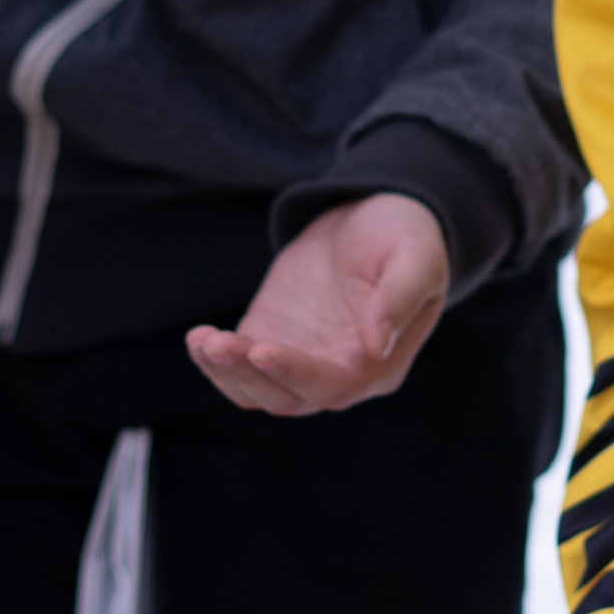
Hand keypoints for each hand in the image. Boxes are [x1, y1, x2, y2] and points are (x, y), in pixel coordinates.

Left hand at [185, 192, 448, 414]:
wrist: (373, 216)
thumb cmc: (405, 235)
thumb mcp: (415, 257)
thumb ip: (398, 299)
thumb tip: (377, 346)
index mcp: (380, 366)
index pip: (335, 386)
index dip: (296, 374)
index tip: (261, 349)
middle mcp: (340, 376)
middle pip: (287, 397)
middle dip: (248, 374)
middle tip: (216, 342)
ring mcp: (301, 362)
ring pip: (256, 390)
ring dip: (225, 373)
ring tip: (201, 340)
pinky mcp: (271, 340)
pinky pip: (239, 368)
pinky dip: (214, 360)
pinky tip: (197, 338)